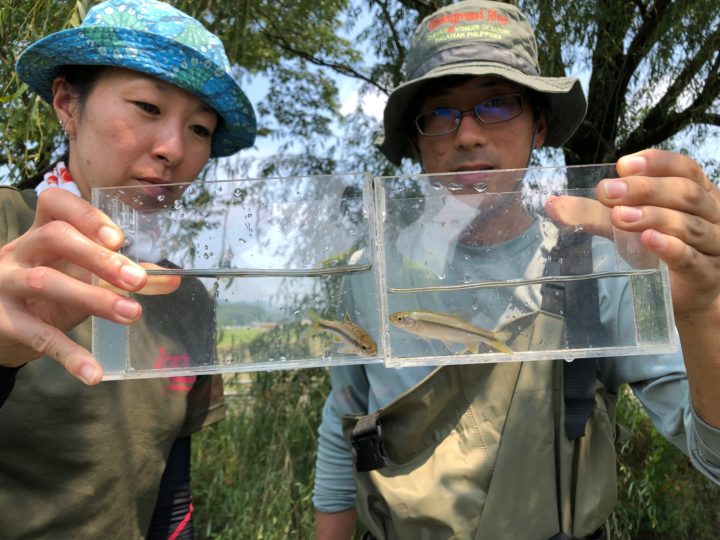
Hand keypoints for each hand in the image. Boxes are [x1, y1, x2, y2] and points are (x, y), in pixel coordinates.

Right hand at [0, 189, 179, 383]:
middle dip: (100, 257)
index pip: (55, 204)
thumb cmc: (47, 292)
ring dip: (93, 298)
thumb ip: (125, 276)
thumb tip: (171, 280)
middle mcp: (19, 252)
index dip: (86, 215)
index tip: (119, 239)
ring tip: (132, 314)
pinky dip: (69, 355)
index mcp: (40, 232)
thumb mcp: (81, 277)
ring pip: (44, 281)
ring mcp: (4, 283)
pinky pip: (37, 336)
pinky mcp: (2, 321)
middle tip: (138, 281)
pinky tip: (93, 373)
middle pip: (55, 237)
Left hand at [596, 149, 719, 315]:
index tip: (622, 165)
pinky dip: (671, 248)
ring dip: (653, 216)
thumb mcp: (627, 227)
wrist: (685, 297)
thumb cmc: (659, 251)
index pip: (684, 168)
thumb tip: (552, 203)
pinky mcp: (706, 275)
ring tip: (620, 216)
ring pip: (689, 225)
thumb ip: (594, 213)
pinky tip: (649, 240)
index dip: (656, 163)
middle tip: (608, 192)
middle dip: (646, 189)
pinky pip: (692, 258)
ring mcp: (714, 245)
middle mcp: (712, 214)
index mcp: (697, 193)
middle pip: (686, 194)